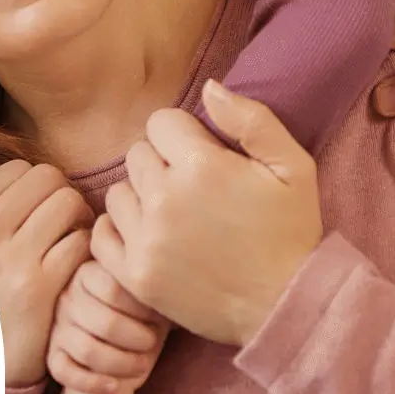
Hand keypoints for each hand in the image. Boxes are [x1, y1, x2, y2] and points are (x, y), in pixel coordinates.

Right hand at [0, 160, 95, 388]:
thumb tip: (11, 166)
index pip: (20, 169)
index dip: (40, 187)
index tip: (41, 211)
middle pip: (48, 179)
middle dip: (64, 197)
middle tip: (65, 224)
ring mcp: (8, 260)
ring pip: (67, 204)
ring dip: (79, 221)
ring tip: (72, 241)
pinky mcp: (37, 288)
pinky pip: (79, 243)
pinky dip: (85, 251)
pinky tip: (76, 267)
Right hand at [46, 261, 164, 393]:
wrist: (122, 326)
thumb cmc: (138, 306)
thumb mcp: (141, 290)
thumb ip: (144, 286)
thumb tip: (159, 289)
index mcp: (87, 273)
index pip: (114, 291)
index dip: (141, 308)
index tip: (159, 316)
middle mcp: (68, 298)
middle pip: (106, 324)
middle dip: (136, 339)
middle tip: (152, 342)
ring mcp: (58, 327)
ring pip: (87, 351)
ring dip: (122, 363)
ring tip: (142, 364)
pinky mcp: (54, 353)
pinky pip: (64, 371)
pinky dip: (91, 383)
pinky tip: (114, 386)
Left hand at [91, 80, 323, 345]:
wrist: (284, 306)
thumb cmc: (291, 232)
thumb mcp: (293, 166)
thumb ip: (251, 119)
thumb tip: (208, 87)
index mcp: (201, 166)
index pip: (160, 122)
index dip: (184, 135)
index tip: (204, 157)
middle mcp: (165, 200)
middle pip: (137, 154)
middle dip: (162, 164)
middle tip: (192, 189)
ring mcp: (146, 241)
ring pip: (118, 192)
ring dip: (140, 197)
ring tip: (173, 214)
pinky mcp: (135, 276)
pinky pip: (101, 236)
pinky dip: (119, 231)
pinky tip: (146, 236)